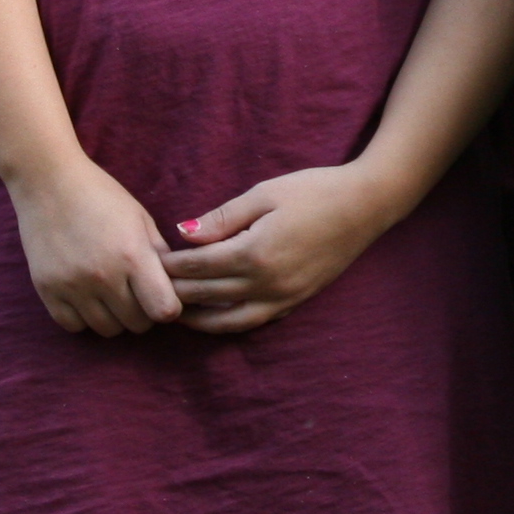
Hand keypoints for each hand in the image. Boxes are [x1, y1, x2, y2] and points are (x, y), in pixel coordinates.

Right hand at [7, 156, 182, 336]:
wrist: (48, 181)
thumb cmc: (100, 195)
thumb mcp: (140, 217)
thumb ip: (159, 254)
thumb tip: (174, 287)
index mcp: (132, 254)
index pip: (164, 310)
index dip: (168, 307)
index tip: (161, 294)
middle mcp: (103, 276)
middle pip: (137, 324)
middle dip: (143, 312)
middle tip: (135, 292)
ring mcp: (72, 286)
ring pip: (107, 330)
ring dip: (115, 317)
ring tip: (111, 293)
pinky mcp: (47, 291)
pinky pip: (74, 326)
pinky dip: (84, 318)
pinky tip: (87, 296)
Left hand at [160, 163, 401, 333]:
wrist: (366, 205)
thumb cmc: (314, 190)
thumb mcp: (265, 193)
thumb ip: (223, 217)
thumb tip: (184, 234)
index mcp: (254, 253)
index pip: (197, 268)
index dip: (169, 266)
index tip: (147, 262)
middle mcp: (266, 284)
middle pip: (206, 297)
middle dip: (175, 293)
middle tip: (148, 288)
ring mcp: (283, 297)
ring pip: (227, 322)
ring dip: (197, 320)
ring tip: (174, 312)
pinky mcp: (296, 301)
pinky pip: (253, 322)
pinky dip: (228, 323)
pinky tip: (214, 316)